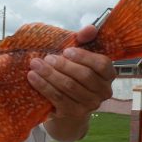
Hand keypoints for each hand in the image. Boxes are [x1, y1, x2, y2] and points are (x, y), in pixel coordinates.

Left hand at [27, 25, 115, 141]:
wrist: (65, 107)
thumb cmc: (72, 76)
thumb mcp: (78, 57)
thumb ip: (85, 41)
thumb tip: (90, 28)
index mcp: (108, 76)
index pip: (102, 64)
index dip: (84, 56)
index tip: (66, 51)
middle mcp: (103, 92)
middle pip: (84, 76)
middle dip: (63, 65)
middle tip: (46, 57)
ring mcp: (90, 105)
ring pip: (69, 87)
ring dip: (50, 74)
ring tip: (35, 65)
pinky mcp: (73, 113)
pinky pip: (57, 98)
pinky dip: (43, 86)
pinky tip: (32, 78)